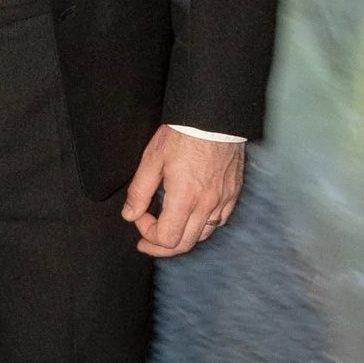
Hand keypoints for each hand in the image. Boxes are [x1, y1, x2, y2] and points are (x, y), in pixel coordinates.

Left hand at [122, 126, 244, 258]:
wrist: (213, 117)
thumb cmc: (182, 134)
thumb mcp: (152, 160)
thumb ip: (139, 192)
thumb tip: (130, 215)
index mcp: (184, 198)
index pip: (167, 238)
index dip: (148, 234)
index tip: (140, 217)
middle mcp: (206, 205)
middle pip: (184, 244)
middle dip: (161, 246)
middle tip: (147, 240)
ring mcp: (223, 200)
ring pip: (203, 235)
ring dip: (183, 237)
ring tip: (169, 229)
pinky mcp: (233, 193)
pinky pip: (219, 221)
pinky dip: (203, 226)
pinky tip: (192, 217)